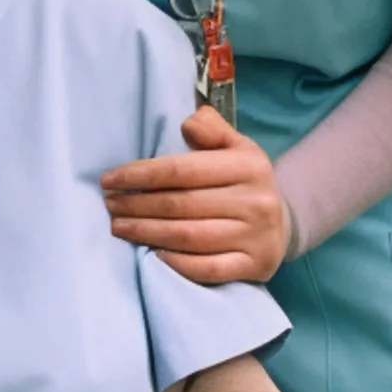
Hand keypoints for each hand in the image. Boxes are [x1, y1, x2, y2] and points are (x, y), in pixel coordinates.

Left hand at [100, 106, 289, 283]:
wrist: (283, 224)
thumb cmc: (245, 182)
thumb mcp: (236, 147)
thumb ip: (212, 130)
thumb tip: (188, 123)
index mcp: (248, 166)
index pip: (182, 170)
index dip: (140, 174)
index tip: (109, 180)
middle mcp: (255, 201)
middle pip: (180, 205)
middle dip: (137, 205)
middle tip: (109, 206)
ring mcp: (256, 237)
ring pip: (189, 236)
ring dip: (147, 233)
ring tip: (119, 228)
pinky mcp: (254, 266)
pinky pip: (208, 268)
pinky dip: (179, 264)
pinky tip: (154, 255)